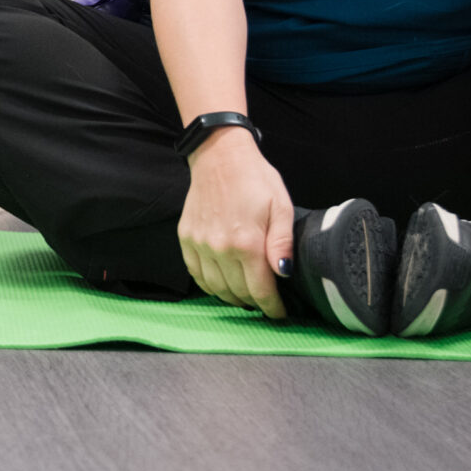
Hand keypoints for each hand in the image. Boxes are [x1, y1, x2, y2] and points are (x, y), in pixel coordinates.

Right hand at [177, 126, 295, 318]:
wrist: (219, 156)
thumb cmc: (255, 179)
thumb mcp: (281, 205)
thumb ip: (282, 242)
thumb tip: (283, 273)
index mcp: (247, 242)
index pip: (260, 289)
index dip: (272, 307)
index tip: (280, 313)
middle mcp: (220, 248)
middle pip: (239, 292)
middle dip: (255, 302)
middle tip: (266, 302)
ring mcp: (200, 244)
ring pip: (216, 288)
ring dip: (233, 298)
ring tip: (246, 296)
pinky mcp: (186, 238)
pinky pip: (196, 274)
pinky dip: (210, 285)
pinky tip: (222, 285)